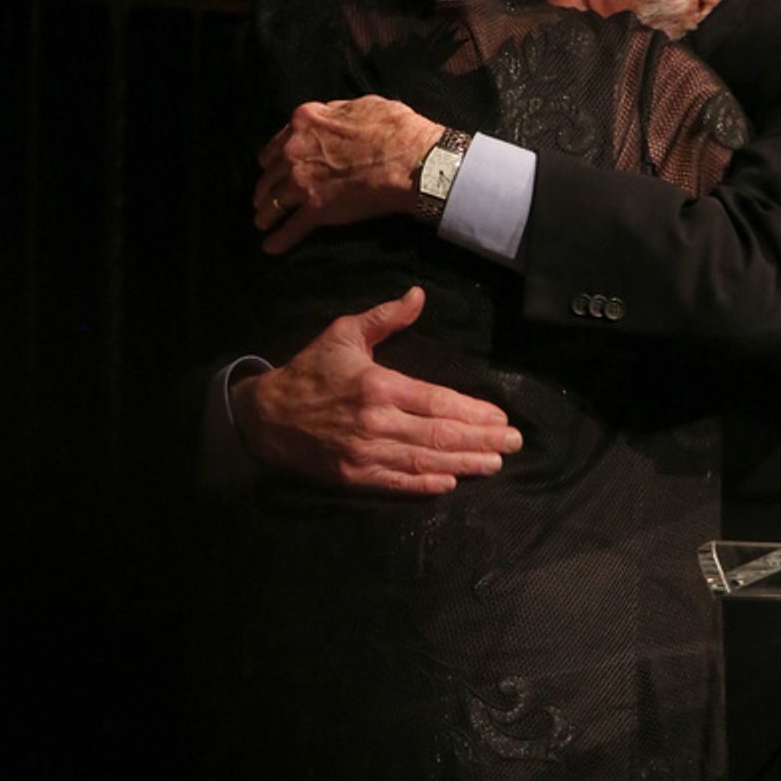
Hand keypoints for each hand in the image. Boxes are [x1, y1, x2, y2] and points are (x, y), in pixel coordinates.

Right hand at [229, 287, 521, 493]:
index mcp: (377, 385)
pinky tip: (452, 482)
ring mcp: (364, 452)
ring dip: (464, 463)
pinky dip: (426, 484)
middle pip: (439, 434)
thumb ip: (386, 318)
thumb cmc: (311, 371)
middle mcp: (375, 421)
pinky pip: (397, 482)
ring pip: (425, 460)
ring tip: (494, 463)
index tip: (500, 418)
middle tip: (514, 444)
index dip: (472, 412)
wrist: (266, 416)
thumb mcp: (344, 334)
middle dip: (481, 440)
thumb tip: (419, 295)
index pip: (436, 401)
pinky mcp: (354, 476)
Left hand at [254, 96, 444, 254]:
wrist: (412, 161)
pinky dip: (279, 240)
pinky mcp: (316, 209)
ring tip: (262, 223)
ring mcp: (302, 181)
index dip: (274, 159)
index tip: (273, 167)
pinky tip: (271, 247)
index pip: (278, 143)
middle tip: (264, 198)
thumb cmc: (396, 130)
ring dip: (265, 214)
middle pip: (270, 174)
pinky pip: (290, 228)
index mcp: (306, 122)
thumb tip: (331, 117)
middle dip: (266, 187)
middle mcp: (295, 151)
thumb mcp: (361, 105)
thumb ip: (336, 113)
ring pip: (273, 201)